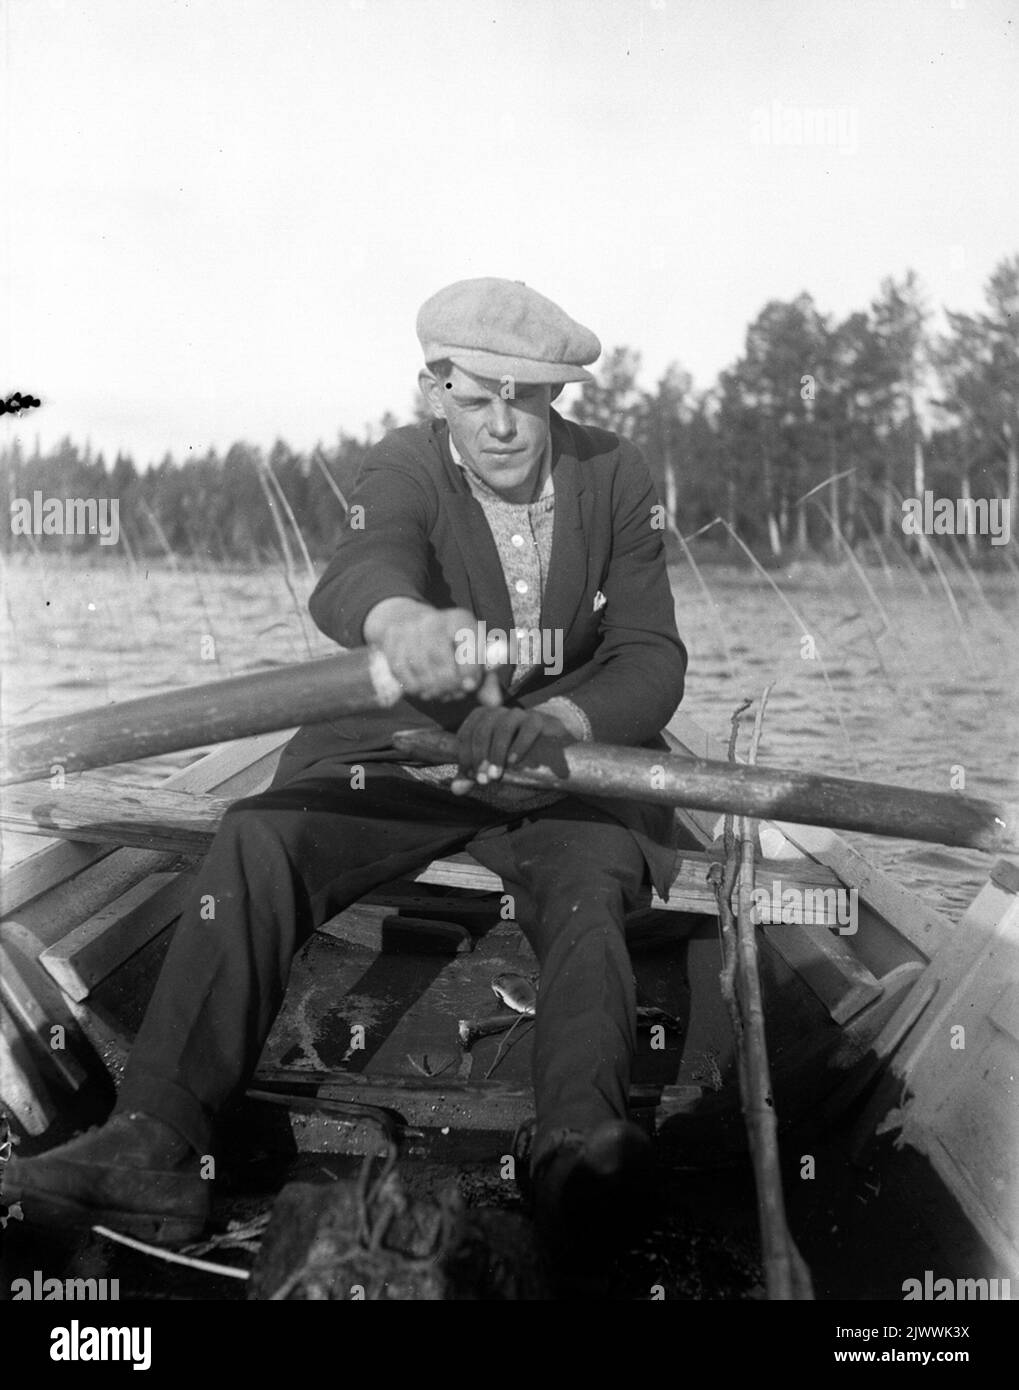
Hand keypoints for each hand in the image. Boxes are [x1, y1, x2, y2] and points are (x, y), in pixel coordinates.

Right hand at [364, 601, 501, 704]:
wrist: (411, 623)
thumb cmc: (450, 645)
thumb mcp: (472, 655)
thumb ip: (486, 679)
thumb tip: (494, 702)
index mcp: (460, 620)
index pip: (466, 644)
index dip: (470, 669)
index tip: (470, 686)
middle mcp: (433, 620)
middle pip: (440, 658)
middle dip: (449, 684)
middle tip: (455, 694)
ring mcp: (409, 630)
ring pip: (420, 668)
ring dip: (433, 689)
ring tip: (442, 694)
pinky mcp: (391, 642)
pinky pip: (402, 673)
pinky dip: (415, 688)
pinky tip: (425, 690)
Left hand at [451, 707, 572, 794]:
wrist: (548, 748)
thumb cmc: (513, 756)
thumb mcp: (491, 766)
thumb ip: (474, 775)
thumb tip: (456, 790)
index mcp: (481, 719)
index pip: (466, 733)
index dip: (464, 755)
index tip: (469, 776)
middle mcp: (498, 713)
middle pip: (482, 730)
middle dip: (479, 757)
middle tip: (483, 780)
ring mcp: (518, 714)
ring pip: (503, 728)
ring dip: (497, 754)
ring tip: (496, 775)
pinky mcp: (538, 720)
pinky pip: (528, 729)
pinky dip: (519, 746)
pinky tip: (514, 762)